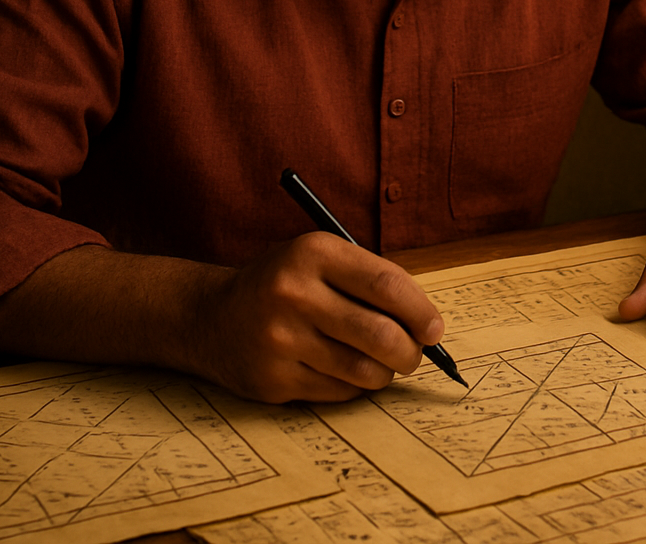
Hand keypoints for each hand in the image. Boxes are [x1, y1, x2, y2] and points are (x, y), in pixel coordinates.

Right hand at [193, 232, 444, 402]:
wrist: (211, 317)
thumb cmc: (286, 285)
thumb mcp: (321, 261)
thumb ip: (372, 282)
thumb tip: (429, 327)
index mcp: (312, 253)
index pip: (386, 285)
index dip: (420, 311)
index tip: (435, 329)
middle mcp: (293, 294)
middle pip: (380, 334)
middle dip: (410, 351)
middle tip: (414, 354)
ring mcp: (279, 340)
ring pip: (364, 371)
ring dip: (385, 373)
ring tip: (381, 363)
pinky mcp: (272, 380)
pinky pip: (339, 392)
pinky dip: (355, 387)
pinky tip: (344, 371)